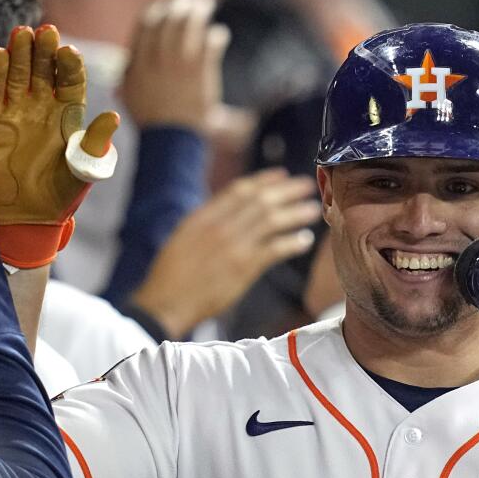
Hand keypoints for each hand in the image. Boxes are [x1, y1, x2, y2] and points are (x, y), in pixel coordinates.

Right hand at [0, 24, 120, 267]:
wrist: (25, 218)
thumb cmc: (59, 197)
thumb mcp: (80, 172)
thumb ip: (93, 146)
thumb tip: (112, 119)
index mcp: (68, 115)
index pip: (71, 82)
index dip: (70, 66)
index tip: (68, 51)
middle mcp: (43, 107)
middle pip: (44, 70)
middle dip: (44, 51)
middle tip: (43, 32)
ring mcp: (16, 110)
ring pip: (19, 74)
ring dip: (20, 54)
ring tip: (20, 35)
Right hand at [122, 0, 229, 130]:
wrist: (170, 140)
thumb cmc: (151, 120)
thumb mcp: (130, 95)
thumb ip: (128, 75)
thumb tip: (125, 63)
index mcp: (139, 60)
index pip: (147, 22)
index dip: (159, 11)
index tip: (168, 7)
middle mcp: (158, 57)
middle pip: (171, 17)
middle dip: (181, 4)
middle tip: (192, 0)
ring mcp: (180, 63)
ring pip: (191, 24)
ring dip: (200, 11)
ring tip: (207, 6)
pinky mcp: (201, 71)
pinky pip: (211, 42)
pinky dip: (217, 35)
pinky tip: (220, 34)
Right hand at [129, 169, 319, 337]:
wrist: (165, 302)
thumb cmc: (171, 274)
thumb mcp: (182, 237)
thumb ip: (205, 222)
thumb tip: (226, 211)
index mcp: (203, 216)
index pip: (240, 190)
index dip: (264, 181)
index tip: (282, 175)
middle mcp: (220, 226)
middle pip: (261, 201)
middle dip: (287, 191)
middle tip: (307, 185)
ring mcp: (233, 246)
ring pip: (272, 222)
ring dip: (295, 213)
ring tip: (313, 209)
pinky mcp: (243, 268)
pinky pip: (274, 250)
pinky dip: (292, 243)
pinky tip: (304, 240)